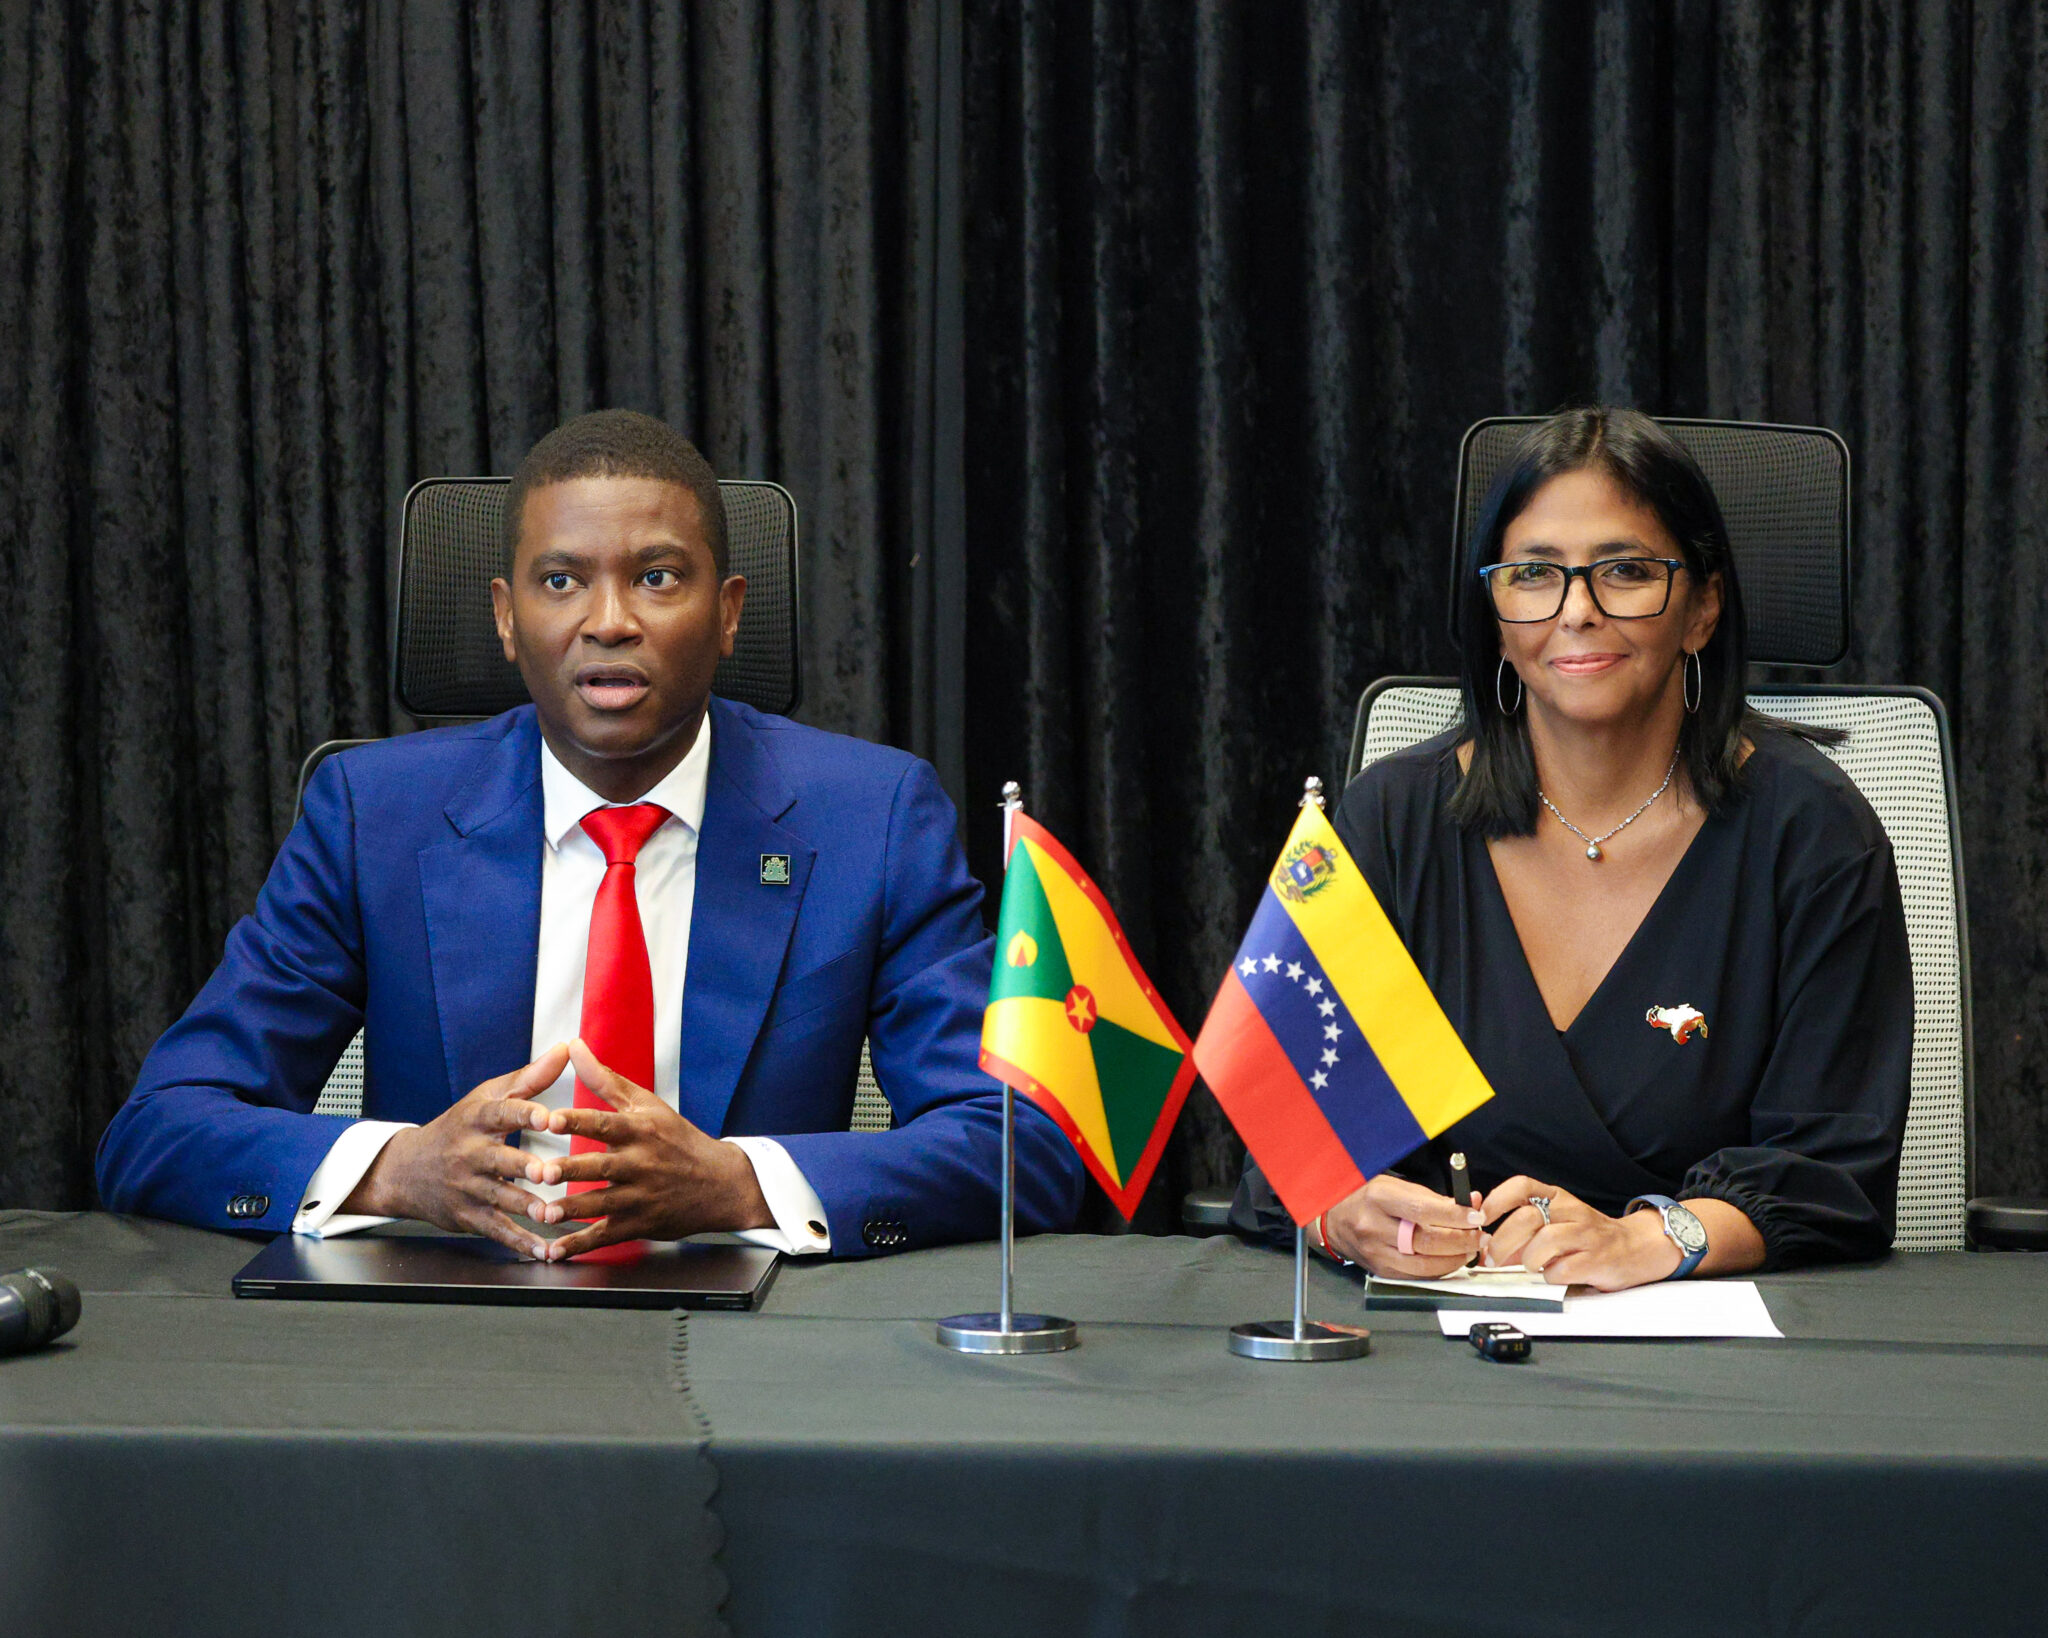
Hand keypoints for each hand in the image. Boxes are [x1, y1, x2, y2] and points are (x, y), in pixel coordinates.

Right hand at [341, 1043, 567, 1258]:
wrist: (406, 1170)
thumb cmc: (459, 1127)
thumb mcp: (487, 1097)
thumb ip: (530, 1078)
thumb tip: (568, 1047)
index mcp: (478, 1119)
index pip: (502, 1113)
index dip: (526, 1114)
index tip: (550, 1116)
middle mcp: (470, 1153)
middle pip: (499, 1159)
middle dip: (524, 1167)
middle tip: (549, 1173)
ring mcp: (467, 1188)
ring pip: (498, 1198)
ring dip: (526, 1208)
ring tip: (551, 1214)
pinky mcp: (468, 1217)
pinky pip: (496, 1230)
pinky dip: (520, 1242)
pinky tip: (544, 1250)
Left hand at [521, 1039, 773, 1259]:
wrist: (721, 1183)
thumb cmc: (678, 1139)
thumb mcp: (648, 1105)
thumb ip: (605, 1079)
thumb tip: (574, 1046)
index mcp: (640, 1130)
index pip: (605, 1122)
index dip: (577, 1120)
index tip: (550, 1119)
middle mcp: (640, 1163)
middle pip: (600, 1166)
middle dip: (570, 1170)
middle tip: (540, 1172)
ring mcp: (640, 1196)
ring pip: (601, 1204)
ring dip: (571, 1211)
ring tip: (543, 1214)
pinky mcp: (639, 1224)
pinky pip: (606, 1235)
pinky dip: (580, 1245)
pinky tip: (555, 1250)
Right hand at [1321, 1173, 1484, 1276]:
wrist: (1333, 1218)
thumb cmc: (1366, 1197)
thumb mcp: (1394, 1186)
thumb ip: (1431, 1198)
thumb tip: (1468, 1206)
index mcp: (1379, 1199)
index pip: (1423, 1210)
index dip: (1454, 1216)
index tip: (1475, 1216)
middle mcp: (1375, 1227)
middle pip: (1427, 1242)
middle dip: (1461, 1241)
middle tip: (1479, 1236)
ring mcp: (1376, 1253)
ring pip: (1425, 1265)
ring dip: (1455, 1259)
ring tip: (1470, 1249)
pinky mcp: (1380, 1270)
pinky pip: (1417, 1276)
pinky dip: (1439, 1270)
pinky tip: (1451, 1260)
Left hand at [1481, 1176, 1679, 1290]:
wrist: (1637, 1247)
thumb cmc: (1588, 1237)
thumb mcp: (1555, 1225)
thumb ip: (1521, 1234)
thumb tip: (1486, 1246)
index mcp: (1556, 1197)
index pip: (1521, 1186)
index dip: (1496, 1201)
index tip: (1480, 1219)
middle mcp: (1571, 1210)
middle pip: (1526, 1217)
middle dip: (1502, 1241)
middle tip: (1493, 1258)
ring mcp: (1585, 1234)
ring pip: (1544, 1241)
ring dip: (1529, 1259)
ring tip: (1532, 1266)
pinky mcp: (1596, 1259)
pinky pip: (1562, 1270)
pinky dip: (1551, 1277)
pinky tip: (1556, 1275)